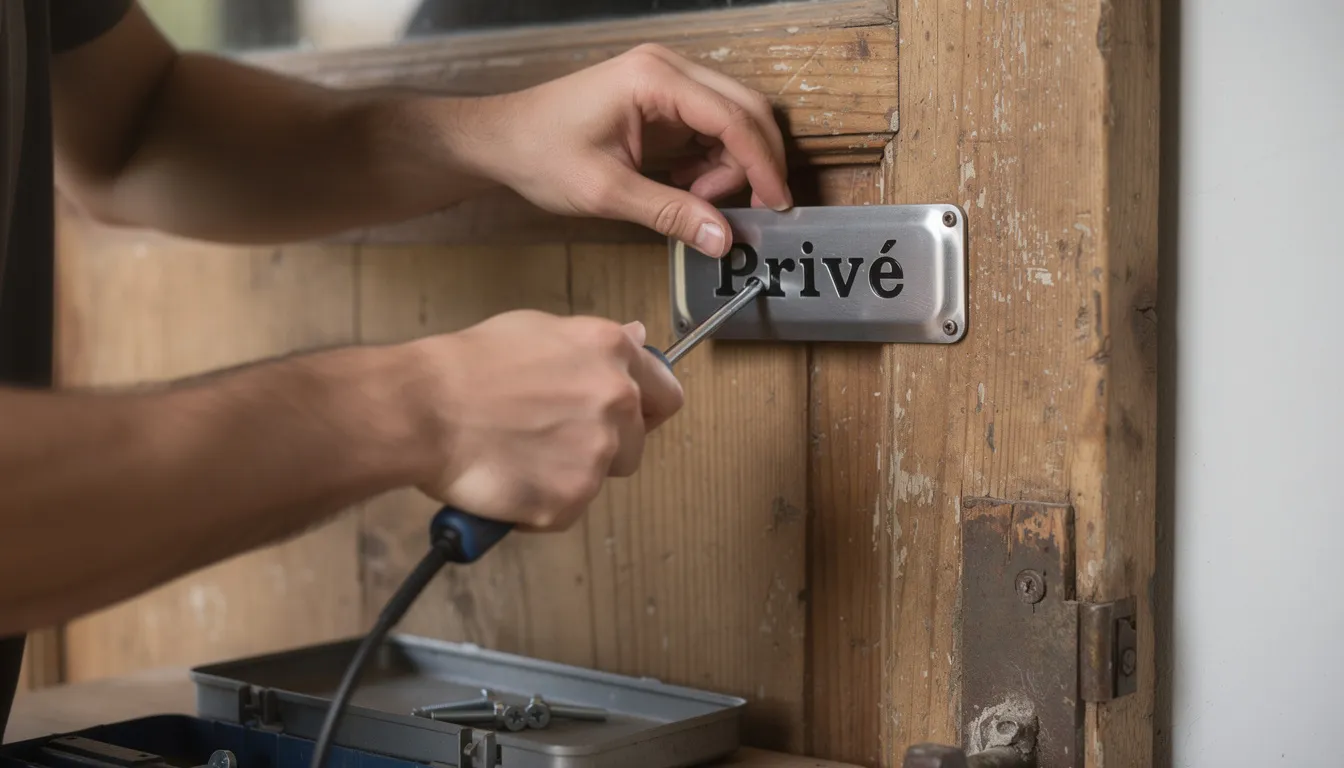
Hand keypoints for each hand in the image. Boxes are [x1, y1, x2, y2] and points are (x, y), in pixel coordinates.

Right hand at [404, 311, 682, 530]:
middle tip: (549, 441)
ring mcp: (596, 452)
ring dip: (567, 475)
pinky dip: (539, 506)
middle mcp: (615, 400)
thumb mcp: (538, 330)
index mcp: (611, 353)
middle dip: (600, 448)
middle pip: (635, 444)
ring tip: (518, 456)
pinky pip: (566, 511)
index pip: (665, 394)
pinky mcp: (571, 498)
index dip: (645, 411)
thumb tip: (637, 338)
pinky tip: (507, 479)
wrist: (423, 408)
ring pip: (598, 479)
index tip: (628, 421)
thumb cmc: (467, 368)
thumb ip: (595, 344)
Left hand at [454, 44, 792, 256]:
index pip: (733, 117)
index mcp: (654, 79)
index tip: (776, 203)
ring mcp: (666, 83)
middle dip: (754, 163)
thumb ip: (670, 214)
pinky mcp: (663, 102)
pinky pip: (710, 130)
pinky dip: (711, 164)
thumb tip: (722, 239)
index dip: (762, 163)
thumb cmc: (540, 154)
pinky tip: (685, 188)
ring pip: (732, 121)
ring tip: (694, 200)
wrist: (501, 141)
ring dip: (730, 167)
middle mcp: (667, 70)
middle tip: (751, 210)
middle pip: (744, 110)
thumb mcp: (607, 192)